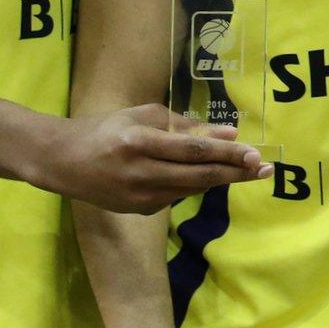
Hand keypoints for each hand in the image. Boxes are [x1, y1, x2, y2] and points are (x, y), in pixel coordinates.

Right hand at [42, 104, 267, 214]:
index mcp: (139, 142)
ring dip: (222, 179)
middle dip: (237, 172)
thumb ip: (187, 125)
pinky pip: (178, 196)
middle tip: (266, 169)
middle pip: (200, 175)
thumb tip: (230, 135)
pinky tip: (203, 175)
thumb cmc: (108, 130)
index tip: (257, 154)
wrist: (62, 161)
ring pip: (193, 188)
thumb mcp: (145, 117)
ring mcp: (138, 196)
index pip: (194, 150)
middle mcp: (139, 173)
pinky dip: (194, 185)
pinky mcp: (138, 210)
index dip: (228, 153)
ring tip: (246, 170)